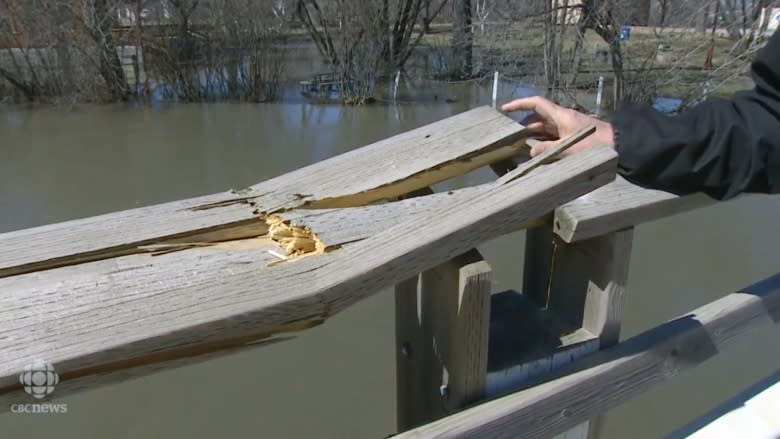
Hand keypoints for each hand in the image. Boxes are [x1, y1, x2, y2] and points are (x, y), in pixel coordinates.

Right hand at [500, 96, 614, 156]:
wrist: (619, 144)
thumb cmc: (594, 144)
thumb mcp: (567, 148)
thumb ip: (547, 150)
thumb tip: (531, 152)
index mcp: (560, 115)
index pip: (535, 104)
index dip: (519, 104)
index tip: (504, 109)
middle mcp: (562, 118)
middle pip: (538, 118)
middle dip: (522, 126)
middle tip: (509, 136)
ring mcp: (568, 127)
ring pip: (545, 129)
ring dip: (533, 136)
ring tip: (519, 147)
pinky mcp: (572, 136)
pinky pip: (553, 137)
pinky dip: (543, 143)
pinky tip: (538, 153)